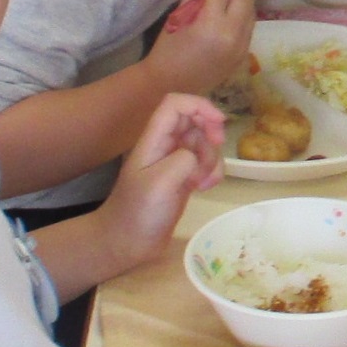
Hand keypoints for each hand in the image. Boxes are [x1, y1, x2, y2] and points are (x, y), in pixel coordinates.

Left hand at [97, 94, 224, 264]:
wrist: (127, 242)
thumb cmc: (138, 211)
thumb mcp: (161, 182)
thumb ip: (183, 159)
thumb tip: (197, 156)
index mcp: (153, 139)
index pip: (176, 104)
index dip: (200, 106)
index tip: (219, 124)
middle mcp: (164, 146)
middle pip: (195, 121)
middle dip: (211, 135)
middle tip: (215, 152)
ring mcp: (174, 163)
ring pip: (204, 144)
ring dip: (212, 158)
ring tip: (203, 181)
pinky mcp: (183, 179)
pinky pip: (205, 164)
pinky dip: (212, 172)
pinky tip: (204, 188)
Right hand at [146, 0, 256, 94]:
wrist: (171, 85)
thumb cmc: (168, 50)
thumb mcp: (178, 17)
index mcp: (211, 24)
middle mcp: (232, 35)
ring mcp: (241, 47)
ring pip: (252, 13)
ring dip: (243, 0)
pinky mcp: (244, 56)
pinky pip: (250, 29)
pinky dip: (244, 17)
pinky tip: (231, 15)